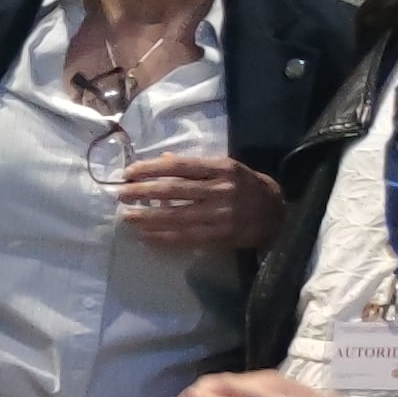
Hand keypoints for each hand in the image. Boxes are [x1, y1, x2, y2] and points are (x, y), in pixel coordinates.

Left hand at [110, 151, 281, 252]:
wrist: (277, 214)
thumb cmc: (246, 186)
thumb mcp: (227, 167)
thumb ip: (196, 165)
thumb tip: (162, 159)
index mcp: (222, 168)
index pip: (179, 167)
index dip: (151, 169)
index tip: (129, 172)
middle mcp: (221, 190)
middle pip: (173, 191)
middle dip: (142, 192)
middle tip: (120, 194)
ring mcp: (221, 215)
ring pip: (176, 216)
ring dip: (147, 217)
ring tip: (126, 216)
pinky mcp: (220, 236)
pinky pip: (185, 237)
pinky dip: (162, 237)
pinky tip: (145, 236)